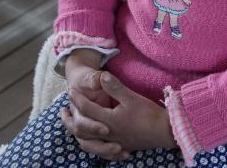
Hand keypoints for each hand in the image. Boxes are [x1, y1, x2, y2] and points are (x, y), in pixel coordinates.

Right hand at [60, 54, 118, 158]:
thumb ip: (95, 79)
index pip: (81, 122)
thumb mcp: (90, 77)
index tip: (107, 129)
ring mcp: (87, 128)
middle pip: (85, 140)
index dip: (93, 126)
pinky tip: (124, 155)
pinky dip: (110, 153)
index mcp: (76, 110)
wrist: (79, 83)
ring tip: (122, 153)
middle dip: (101, 145)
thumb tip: (102, 77)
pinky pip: (100, 147)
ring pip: (91, 146)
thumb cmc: (86, 79)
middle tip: (118, 147)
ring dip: (105, 152)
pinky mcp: (95, 132)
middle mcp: (79, 122)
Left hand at [61, 71, 175, 157]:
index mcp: (109, 120)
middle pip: (82, 129)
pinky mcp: (120, 147)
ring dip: (78, 134)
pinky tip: (92, 141)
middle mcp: (107, 134)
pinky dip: (92, 145)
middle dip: (70, 119)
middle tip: (63, 111)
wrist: (164, 132)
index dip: (77, 98)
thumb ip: (115, 87)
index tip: (70, 90)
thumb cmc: (148, 114)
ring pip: (88, 142)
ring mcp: (113, 142)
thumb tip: (103, 76)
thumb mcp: (132, 97)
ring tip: (72, 126)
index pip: (87, 108)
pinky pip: (100, 149)